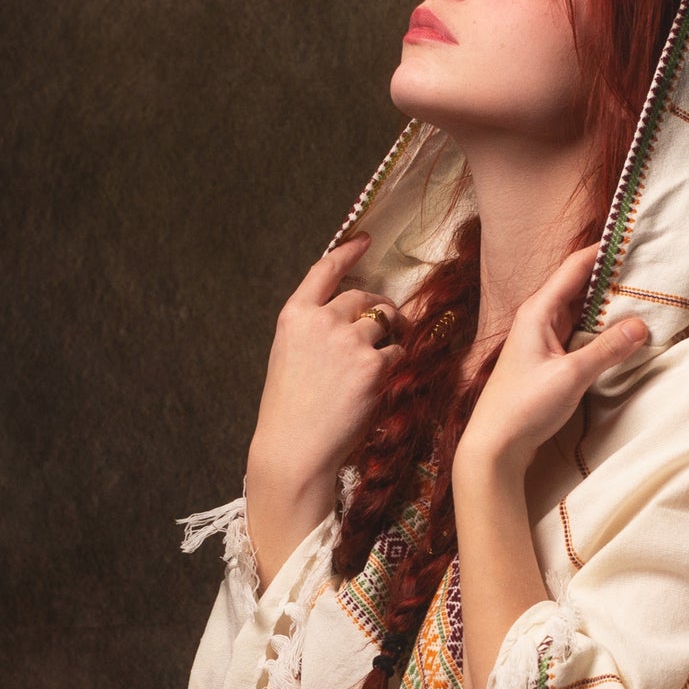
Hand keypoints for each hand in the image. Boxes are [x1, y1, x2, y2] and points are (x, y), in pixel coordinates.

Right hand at [248, 231, 403, 485]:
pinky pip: (398, 353)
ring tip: (388, 353)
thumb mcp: (289, 358)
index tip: (364, 240)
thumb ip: (314, 331)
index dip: (347, 252)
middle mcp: (321, 321)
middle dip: (380, 306)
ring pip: (385, 321)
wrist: (295, 449)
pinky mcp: (374, 365)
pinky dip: (397, 362)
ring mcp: (349, 341)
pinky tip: (384, 379)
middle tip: (390, 320)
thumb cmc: (291, 411)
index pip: (324, 270)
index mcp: (294, 317)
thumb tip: (350, 318)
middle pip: (363, 297)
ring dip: (393, 332)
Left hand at [454, 242, 648, 472]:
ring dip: (608, 304)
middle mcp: (540, 318)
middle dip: (612, 276)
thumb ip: (607, 348)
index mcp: (539, 310)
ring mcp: (544, 339)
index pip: (575, 266)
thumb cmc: (524, 406)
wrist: (495, 445)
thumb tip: (641, 325)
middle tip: (648, 267)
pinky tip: (622, 331)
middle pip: (580, 285)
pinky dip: (601, 328)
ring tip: (643, 294)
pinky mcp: (549, 359)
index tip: (632, 236)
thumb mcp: (571, 375)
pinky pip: (579, 332)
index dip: (603, 249)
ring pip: (582, 310)